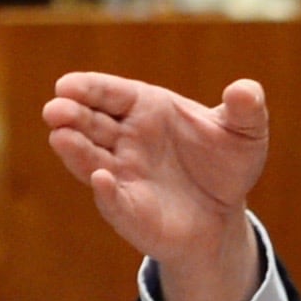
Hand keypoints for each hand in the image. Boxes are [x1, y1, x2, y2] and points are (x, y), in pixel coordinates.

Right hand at [43, 71, 268, 300]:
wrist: (222, 215)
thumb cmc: (225, 164)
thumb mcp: (244, 133)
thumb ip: (246, 109)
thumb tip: (245, 91)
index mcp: (146, 109)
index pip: (111, 93)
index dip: (88, 88)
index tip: (67, 85)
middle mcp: (126, 140)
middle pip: (91, 123)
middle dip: (71, 115)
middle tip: (54, 109)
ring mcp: (123, 175)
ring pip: (91, 159)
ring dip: (74, 150)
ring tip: (60, 137)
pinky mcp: (128, 209)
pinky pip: (113, 199)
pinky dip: (106, 191)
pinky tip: (101, 180)